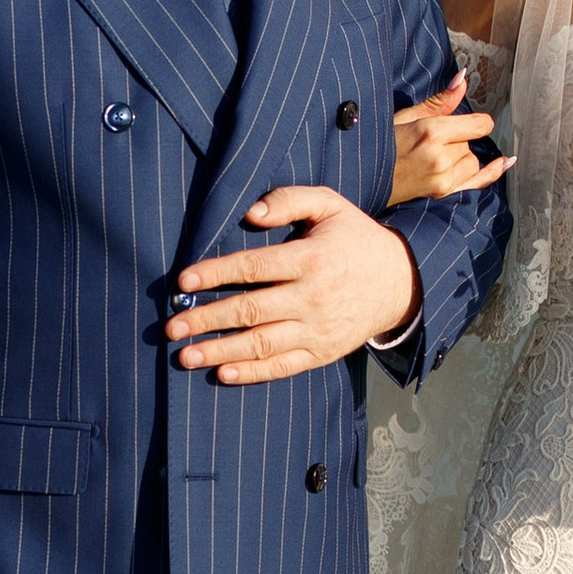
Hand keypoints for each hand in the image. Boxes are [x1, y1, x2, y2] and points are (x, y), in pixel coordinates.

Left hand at [168, 189, 419, 378]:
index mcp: (310, 259)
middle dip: (206, 319)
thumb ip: (290, 200)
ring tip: (185, 357)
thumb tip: (252, 214)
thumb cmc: (355, 239)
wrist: (400, 282)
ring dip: (220, 352)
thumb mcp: (330, 205)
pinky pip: (283, 367)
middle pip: (250, 311)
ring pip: (261, 344)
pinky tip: (223, 373)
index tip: (184, 281)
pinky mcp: (323, 352)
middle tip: (172, 327)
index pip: (253, 267)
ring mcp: (317, 329)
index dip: (215, 273)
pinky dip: (253, 373)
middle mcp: (312, 297)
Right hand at [389, 75, 511, 206]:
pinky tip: (506, 162)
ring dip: (461, 157)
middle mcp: (440, 157)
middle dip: (457, 140)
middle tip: (429, 143)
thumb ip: (440, 101)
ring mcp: (442, 179)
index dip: (473, 121)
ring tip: (434, 157)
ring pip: (473, 161)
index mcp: (431, 132)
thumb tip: (463, 78)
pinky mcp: (442, 194)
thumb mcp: (407, 116)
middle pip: (471, 143)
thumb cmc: (382, 143)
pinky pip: (479, 182)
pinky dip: (493, 172)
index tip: (462, 122)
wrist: (364, 175)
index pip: (479, 124)